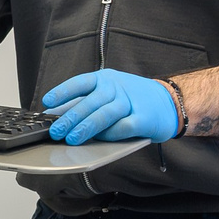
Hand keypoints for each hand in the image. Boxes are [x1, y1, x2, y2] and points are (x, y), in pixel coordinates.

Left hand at [42, 68, 180, 143]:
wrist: (170, 101)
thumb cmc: (133, 99)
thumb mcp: (108, 93)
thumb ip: (84, 102)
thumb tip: (55, 115)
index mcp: (105, 79)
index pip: (81, 83)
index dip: (63, 92)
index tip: (47, 102)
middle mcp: (117, 88)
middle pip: (90, 102)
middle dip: (70, 117)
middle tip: (56, 130)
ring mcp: (131, 102)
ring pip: (105, 114)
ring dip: (86, 127)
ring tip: (72, 139)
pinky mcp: (143, 119)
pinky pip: (124, 127)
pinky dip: (111, 134)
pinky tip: (100, 140)